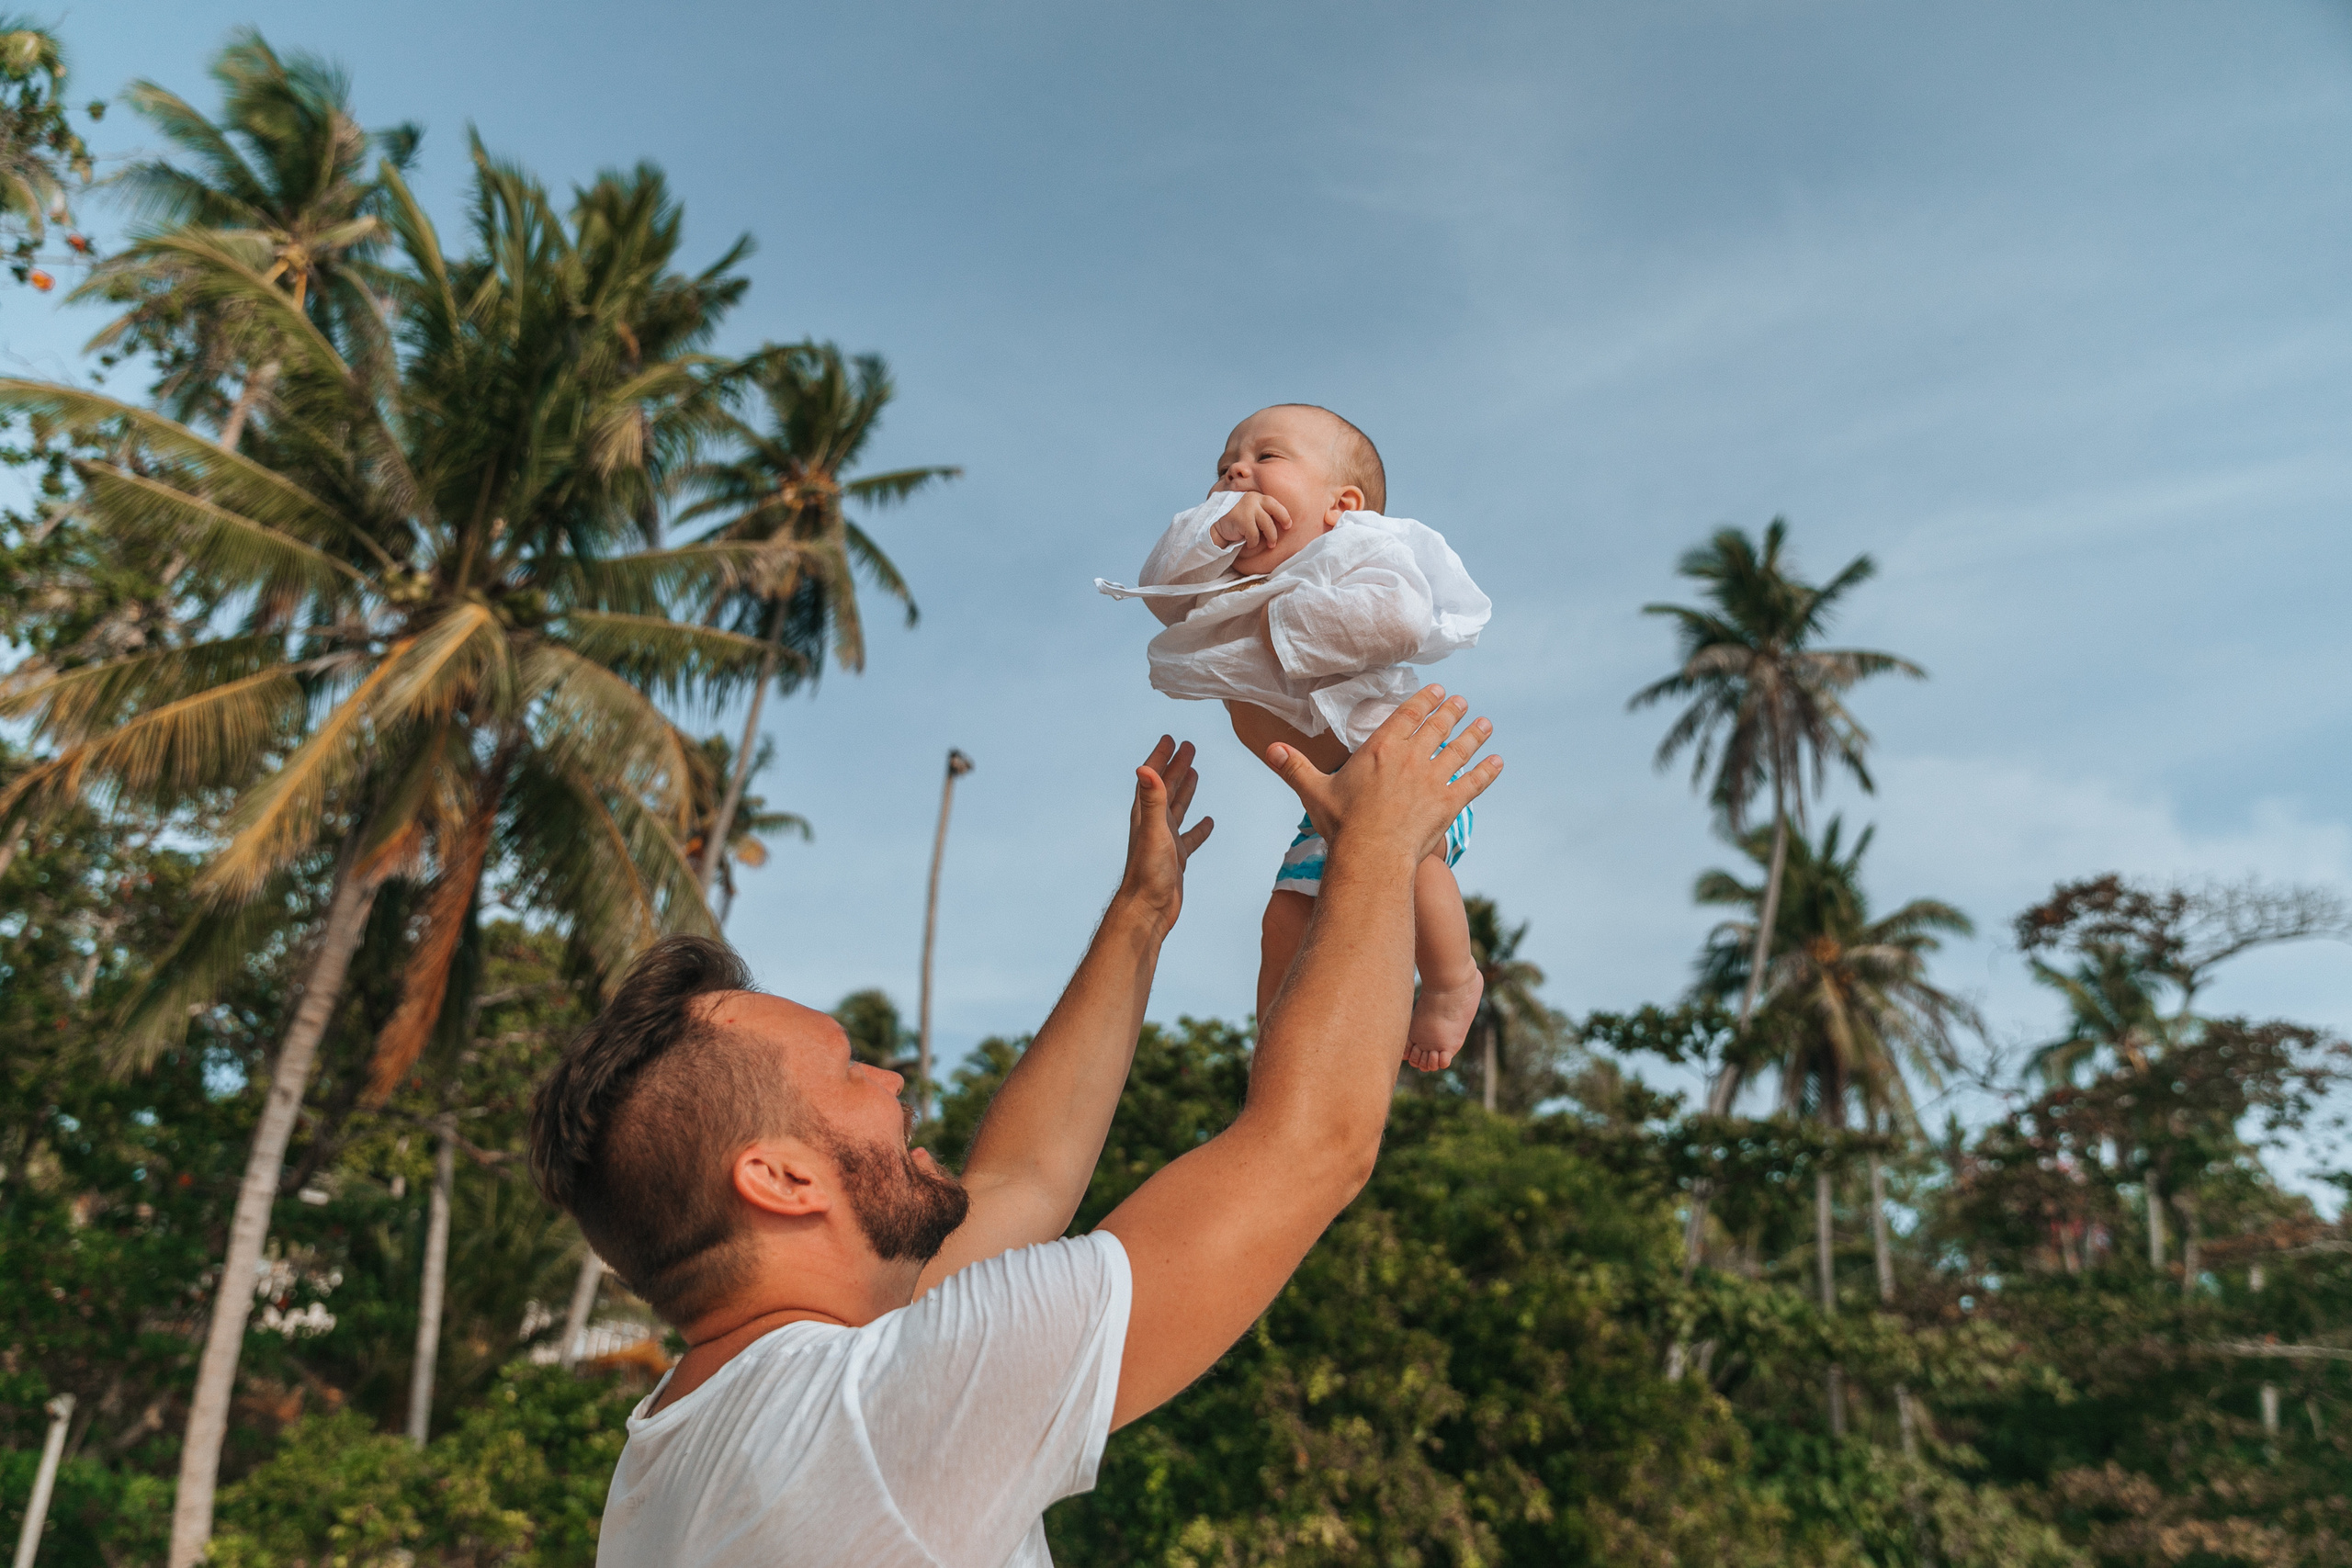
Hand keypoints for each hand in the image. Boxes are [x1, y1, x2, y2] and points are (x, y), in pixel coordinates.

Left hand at [1117, 736, 1213, 931]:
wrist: (1148, 910)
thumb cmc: (1148, 874)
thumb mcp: (1154, 831)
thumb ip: (1152, 800)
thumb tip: (1144, 767)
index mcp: (1146, 815)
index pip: (1152, 779)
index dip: (1160, 757)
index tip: (1170, 739)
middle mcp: (1154, 825)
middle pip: (1166, 788)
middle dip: (1175, 766)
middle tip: (1187, 746)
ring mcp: (1165, 842)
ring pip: (1177, 809)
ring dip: (1185, 790)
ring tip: (1195, 772)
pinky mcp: (1176, 859)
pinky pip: (1190, 838)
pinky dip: (1199, 828)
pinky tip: (1209, 822)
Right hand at [1209, 492, 1291, 555]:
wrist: (1215, 520)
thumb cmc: (1237, 517)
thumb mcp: (1250, 509)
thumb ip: (1262, 511)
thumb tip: (1283, 524)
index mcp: (1257, 496)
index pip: (1275, 504)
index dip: (1284, 515)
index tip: (1288, 525)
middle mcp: (1253, 500)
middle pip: (1275, 511)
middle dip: (1283, 522)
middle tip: (1284, 532)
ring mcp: (1247, 509)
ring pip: (1267, 525)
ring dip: (1271, 537)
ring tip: (1271, 544)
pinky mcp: (1242, 520)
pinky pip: (1254, 535)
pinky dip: (1253, 542)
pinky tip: (1249, 543)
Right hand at [1262, 687, 1498, 866]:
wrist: (1372, 855)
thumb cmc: (1342, 824)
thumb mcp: (1314, 792)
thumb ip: (1294, 767)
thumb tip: (1269, 748)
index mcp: (1381, 749)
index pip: (1407, 715)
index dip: (1423, 700)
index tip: (1436, 690)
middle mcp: (1412, 757)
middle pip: (1436, 726)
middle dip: (1451, 711)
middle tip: (1461, 701)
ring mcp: (1433, 779)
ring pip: (1459, 749)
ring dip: (1474, 734)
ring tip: (1485, 723)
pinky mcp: (1449, 803)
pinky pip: (1474, 782)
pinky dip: (1487, 772)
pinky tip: (1497, 762)